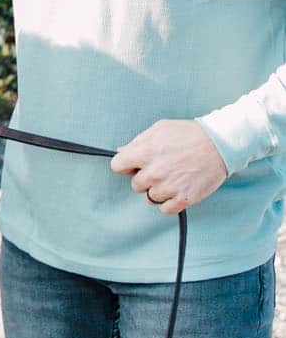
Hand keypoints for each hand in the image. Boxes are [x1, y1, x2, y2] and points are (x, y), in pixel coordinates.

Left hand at [110, 118, 227, 217]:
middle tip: (160, 168)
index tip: (134, 165)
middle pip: (135, 185)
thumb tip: (121, 152)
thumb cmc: (190, 134)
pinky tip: (178, 188)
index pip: (117, 166)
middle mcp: (155, 172)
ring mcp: (169, 187)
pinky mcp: (184, 199)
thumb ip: (137, 142)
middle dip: (144, 177)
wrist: (220, 144)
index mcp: (145, 153)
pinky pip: (165, 209)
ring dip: (158, 190)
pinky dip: (170, 201)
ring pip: (150, 197)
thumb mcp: (160, 129)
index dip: (125, 165)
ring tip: (173, 177)